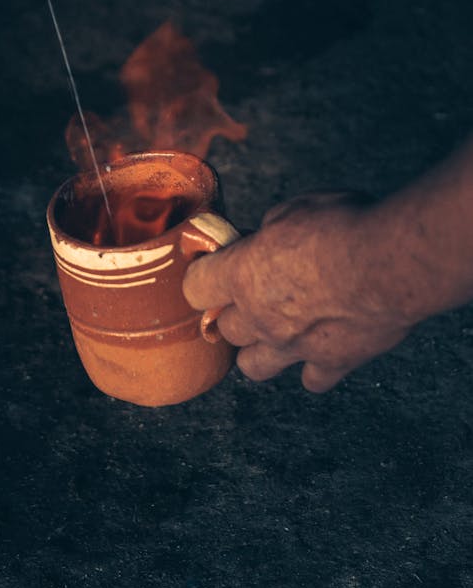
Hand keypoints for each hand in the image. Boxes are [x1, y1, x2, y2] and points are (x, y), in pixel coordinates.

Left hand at [183, 192, 414, 391]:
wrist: (393, 264)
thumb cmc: (345, 226)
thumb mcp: (294, 208)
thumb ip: (270, 228)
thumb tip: (265, 235)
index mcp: (241, 274)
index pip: (195, 287)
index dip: (203, 275)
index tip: (213, 267)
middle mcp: (259, 316)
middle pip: (224, 327)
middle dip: (233, 310)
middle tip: (251, 293)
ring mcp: (293, 345)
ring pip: (253, 366)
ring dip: (258, 349)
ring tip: (274, 330)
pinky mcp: (332, 362)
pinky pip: (311, 379)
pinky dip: (313, 368)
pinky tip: (321, 349)